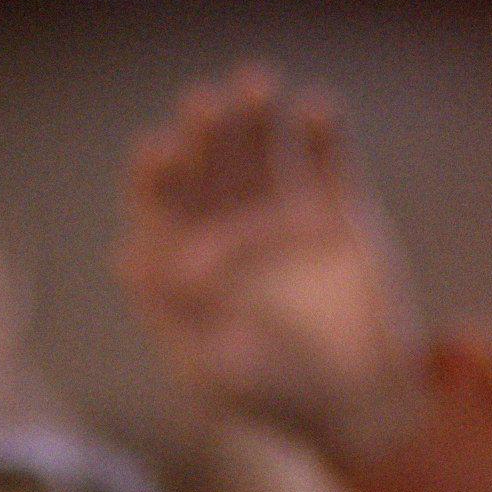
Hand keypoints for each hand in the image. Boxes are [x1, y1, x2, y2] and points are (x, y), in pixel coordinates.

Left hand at [116, 65, 433, 464]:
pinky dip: (322, 130)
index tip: (159, 153)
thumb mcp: (216, 372)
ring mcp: (284, 212)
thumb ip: (178, 318)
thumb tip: (129, 258)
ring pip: (261, 148)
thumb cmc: (275, 399)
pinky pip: (328, 158)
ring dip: (254, 114)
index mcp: (188, 261)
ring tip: (255, 84)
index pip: (160, 205)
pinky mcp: (338, 208)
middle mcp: (230, 226)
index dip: (155, 175)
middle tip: (204, 106)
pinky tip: (315, 109)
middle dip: (203, 133)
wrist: (361, 408)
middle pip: (208, 165)